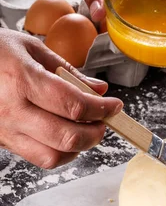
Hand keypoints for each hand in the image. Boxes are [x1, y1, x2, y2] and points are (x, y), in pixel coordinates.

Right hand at [0, 30, 122, 168]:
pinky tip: (65, 137)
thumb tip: (99, 89)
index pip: (74, 105)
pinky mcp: (3, 141)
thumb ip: (68, 71)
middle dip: (96, 133)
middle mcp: (13, 110)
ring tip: (86, 130)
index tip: (115, 106)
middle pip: (67, 137)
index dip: (102, 109)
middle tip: (104, 121)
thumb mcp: (30, 48)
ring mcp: (6, 130)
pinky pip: (38, 158)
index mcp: (22, 80)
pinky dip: (60, 152)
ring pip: (53, 156)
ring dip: (79, 147)